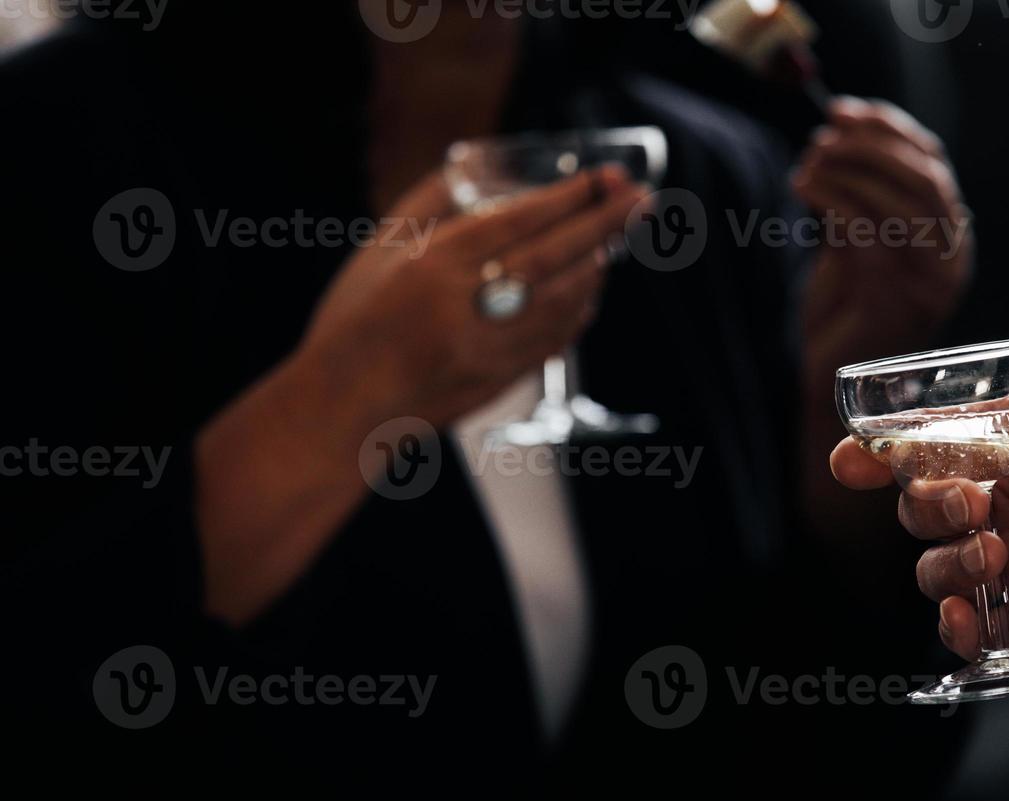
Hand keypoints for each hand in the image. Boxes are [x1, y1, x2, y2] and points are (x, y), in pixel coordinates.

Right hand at [299, 163, 651, 426]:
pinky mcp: (502, 379)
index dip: (568, 198)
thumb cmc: (355, 320)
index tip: (603, 178)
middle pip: (554, 256)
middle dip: (604, 224)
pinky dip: (580, 307)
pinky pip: (557, 337)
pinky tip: (591, 286)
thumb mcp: (379, 250)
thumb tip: (478, 164)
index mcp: (433, 267)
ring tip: (620, 235)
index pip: (518, 222)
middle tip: (642, 198)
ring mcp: (488, 348)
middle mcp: (466, 307)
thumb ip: (429, 204)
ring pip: (564, 300)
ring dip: (599, 264)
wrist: (344, 405)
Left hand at [793, 97, 972, 379]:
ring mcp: (929, 282)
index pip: (931, 163)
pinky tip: (804, 188)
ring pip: (902, 201)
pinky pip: (870, 231)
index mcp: (948, 239)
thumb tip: (837, 135)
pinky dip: (834, 198)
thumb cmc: (838, 315)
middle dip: (870, 145)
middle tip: (822, 136)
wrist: (825, 384)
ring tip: (808, 165)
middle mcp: (951, 259)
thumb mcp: (852, 243)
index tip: (843, 111)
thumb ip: (857, 197)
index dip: (889, 128)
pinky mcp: (897, 298)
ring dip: (850, 170)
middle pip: (925, 176)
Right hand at [829, 395, 1008, 685]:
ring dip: (944, 566)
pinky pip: (974, 635)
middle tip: (972, 506)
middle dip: (925, 505)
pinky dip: (956, 632)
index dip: (887, 452)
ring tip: (993, 558)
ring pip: (938, 572)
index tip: (852, 459)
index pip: (945, 447)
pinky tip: (968, 623)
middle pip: (925, 508)